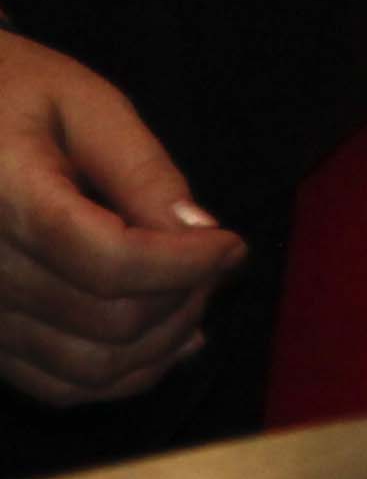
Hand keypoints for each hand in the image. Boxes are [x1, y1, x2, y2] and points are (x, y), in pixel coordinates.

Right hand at [0, 32, 244, 405]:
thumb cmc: (10, 93)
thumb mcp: (83, 103)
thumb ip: (142, 169)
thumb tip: (201, 232)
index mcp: (2, 195)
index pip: (110, 261)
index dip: (188, 263)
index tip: (231, 243)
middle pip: (106, 322)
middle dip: (185, 300)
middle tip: (215, 262)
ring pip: (85, 370)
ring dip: (161, 346)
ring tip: (193, 297)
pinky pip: (54, 385)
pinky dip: (119, 375)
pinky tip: (159, 337)